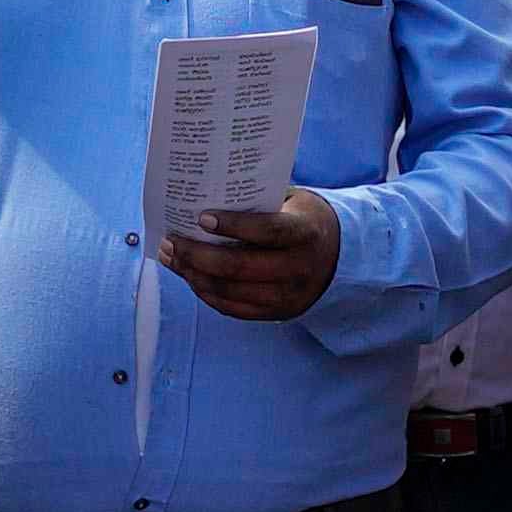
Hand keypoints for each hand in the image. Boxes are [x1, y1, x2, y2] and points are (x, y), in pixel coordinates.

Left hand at [156, 188, 340, 320]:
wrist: (338, 258)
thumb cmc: (303, 220)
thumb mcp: (292, 203)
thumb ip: (259, 203)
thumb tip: (206, 197)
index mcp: (305, 234)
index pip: (266, 231)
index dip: (232, 225)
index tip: (200, 218)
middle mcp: (299, 269)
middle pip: (239, 267)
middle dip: (198, 255)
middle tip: (172, 241)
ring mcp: (288, 297)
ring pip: (230, 291)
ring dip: (194, 275)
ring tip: (173, 258)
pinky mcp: (277, 314)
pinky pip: (232, 308)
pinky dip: (206, 293)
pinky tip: (190, 276)